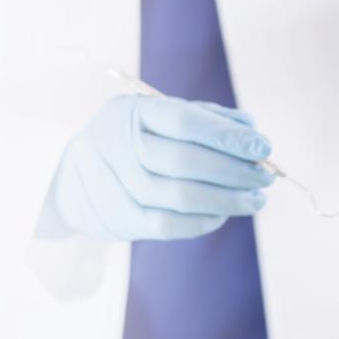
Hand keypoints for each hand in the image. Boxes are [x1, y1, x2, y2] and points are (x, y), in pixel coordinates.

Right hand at [45, 94, 274, 240]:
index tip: (263, 148)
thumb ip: (204, 117)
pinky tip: (225, 213)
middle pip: (185, 161)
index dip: (226, 136)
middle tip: (265, 177)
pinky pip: (171, 226)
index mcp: (132, 112)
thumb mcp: (157, 116)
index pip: (184, 121)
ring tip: (256, 200)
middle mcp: (119, 146)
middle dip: (234, 171)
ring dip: (228, 200)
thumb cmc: (131, 140)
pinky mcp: (120, 219)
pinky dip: (205, 220)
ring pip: (181, 198)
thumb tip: (251, 129)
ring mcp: (116, 185)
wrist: (72, 177)